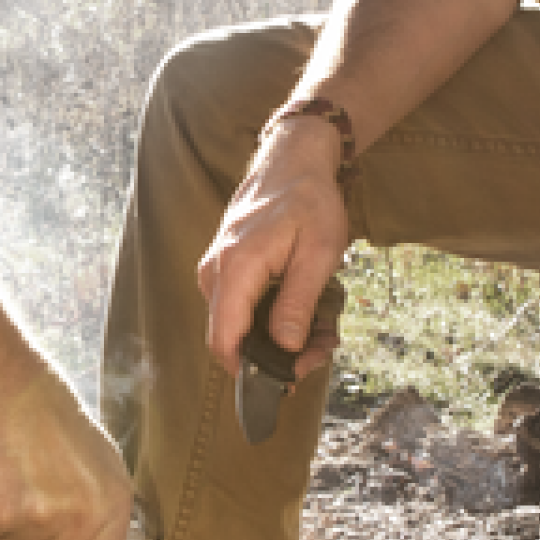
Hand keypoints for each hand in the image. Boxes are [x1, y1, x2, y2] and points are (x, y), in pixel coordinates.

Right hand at [197, 117, 350, 377]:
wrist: (293, 160)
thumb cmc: (309, 201)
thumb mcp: (319, 254)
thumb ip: (297, 304)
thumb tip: (283, 348)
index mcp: (237, 268)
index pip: (224, 339)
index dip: (251, 370)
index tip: (289, 379)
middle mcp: (216, 271)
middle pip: (231, 338)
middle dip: (276, 355)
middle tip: (323, 348)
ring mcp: (216, 269)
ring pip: (238, 325)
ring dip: (278, 337)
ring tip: (324, 329)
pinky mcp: (224, 268)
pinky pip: (240, 307)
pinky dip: (271, 318)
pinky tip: (306, 312)